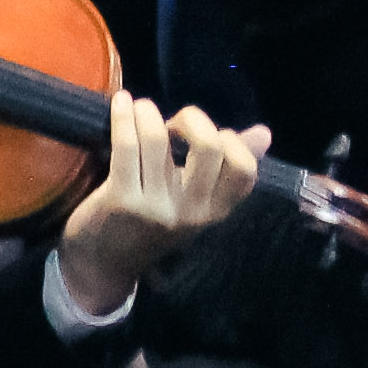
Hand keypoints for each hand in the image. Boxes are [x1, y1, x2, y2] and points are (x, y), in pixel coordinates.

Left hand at [54, 91, 266, 312]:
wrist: (102, 264)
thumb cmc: (150, 225)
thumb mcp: (194, 203)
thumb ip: (227, 169)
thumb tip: (264, 133)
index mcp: (215, 212)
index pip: (245, 170)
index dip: (231, 140)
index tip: (208, 136)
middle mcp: (190, 212)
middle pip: (209, 146)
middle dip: (193, 119)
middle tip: (173, 122)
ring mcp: (155, 207)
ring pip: (159, 140)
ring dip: (149, 113)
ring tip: (141, 107)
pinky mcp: (121, 200)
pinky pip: (127, 146)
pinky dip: (124, 117)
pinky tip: (122, 103)